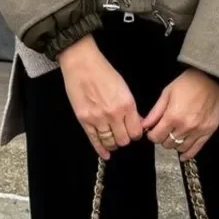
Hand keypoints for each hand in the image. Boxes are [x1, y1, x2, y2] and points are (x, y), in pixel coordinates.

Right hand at [57, 35, 142, 158]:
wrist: (82, 64)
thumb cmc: (103, 71)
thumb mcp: (123, 87)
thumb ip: (131, 107)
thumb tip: (137, 121)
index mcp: (126, 104)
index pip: (136, 131)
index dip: (136, 133)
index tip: (134, 131)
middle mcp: (113, 114)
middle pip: (124, 140)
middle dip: (125, 139)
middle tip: (123, 134)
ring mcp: (98, 119)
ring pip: (110, 142)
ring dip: (113, 143)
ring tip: (113, 140)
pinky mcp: (84, 120)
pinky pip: (94, 141)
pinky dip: (100, 149)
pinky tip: (105, 154)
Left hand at [142, 68, 218, 160]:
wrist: (213, 78)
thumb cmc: (190, 82)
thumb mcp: (167, 92)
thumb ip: (155, 111)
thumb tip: (144, 125)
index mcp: (173, 116)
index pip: (156, 137)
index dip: (152, 135)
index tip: (152, 131)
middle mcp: (185, 127)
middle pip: (167, 144)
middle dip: (162, 138)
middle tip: (164, 130)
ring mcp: (198, 131)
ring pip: (180, 148)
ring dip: (174, 143)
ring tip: (174, 134)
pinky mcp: (208, 132)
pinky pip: (196, 149)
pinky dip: (187, 154)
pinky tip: (182, 154)